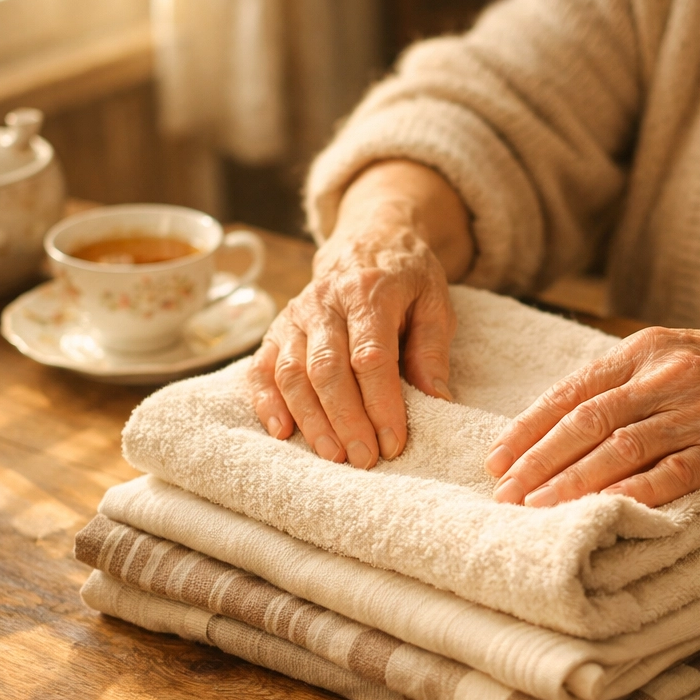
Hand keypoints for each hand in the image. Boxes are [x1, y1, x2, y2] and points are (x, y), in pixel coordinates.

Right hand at [249, 161, 472, 466]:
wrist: (367, 240)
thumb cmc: (407, 278)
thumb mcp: (435, 302)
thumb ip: (433, 349)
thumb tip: (437, 400)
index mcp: (370, 292)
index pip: (372, 357)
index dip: (382, 404)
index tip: (393, 442)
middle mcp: (325, 302)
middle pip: (328, 369)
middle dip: (346, 420)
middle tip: (364, 459)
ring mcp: (296, 316)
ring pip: (292, 373)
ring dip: (310, 419)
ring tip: (333, 456)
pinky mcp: (277, 329)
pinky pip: (262, 368)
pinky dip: (266, 402)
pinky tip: (282, 432)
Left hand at [484, 325, 699, 506]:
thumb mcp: (679, 351)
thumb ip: (627, 377)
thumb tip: (568, 414)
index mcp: (646, 348)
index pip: (572, 392)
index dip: (529, 428)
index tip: (496, 458)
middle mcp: (666, 376)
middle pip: (584, 423)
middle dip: (536, 462)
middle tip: (502, 494)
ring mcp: (698, 412)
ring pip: (618, 451)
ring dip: (570, 484)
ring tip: (534, 511)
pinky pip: (670, 475)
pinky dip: (631, 496)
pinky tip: (600, 515)